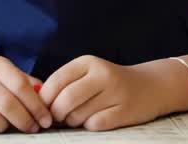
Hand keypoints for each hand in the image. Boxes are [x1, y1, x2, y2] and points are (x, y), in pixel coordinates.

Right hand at [0, 55, 52, 134]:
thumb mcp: (7, 79)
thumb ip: (28, 86)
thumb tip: (48, 99)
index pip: (19, 84)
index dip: (36, 105)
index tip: (46, 120)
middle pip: (5, 102)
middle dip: (24, 119)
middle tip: (33, 128)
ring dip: (4, 126)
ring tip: (9, 127)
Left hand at [39, 56, 187, 131]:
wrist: (151, 87)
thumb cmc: (110, 83)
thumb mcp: (88, 74)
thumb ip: (64, 84)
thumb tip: (36, 102)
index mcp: (88, 62)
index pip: (56, 81)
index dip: (44, 99)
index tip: (42, 109)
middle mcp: (102, 73)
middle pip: (65, 100)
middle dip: (56, 114)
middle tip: (57, 119)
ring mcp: (115, 92)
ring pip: (78, 114)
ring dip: (72, 122)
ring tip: (78, 117)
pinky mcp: (125, 111)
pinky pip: (95, 124)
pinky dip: (90, 126)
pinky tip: (95, 120)